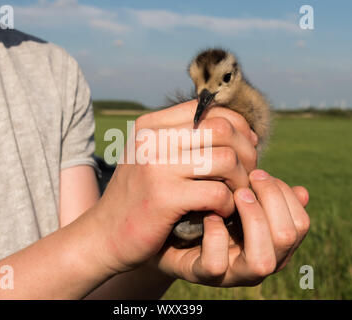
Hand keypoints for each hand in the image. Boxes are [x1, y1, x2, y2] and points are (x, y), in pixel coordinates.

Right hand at [88, 100, 256, 274]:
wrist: (104, 235)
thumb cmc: (138, 197)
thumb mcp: (151, 158)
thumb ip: (183, 140)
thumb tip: (238, 129)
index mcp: (150, 126)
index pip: (209, 109)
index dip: (237, 127)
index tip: (245, 149)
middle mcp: (151, 140)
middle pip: (222, 129)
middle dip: (246, 152)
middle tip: (247, 174)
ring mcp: (156, 167)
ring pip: (226, 159)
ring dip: (241, 180)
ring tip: (237, 194)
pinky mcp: (163, 197)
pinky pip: (217, 193)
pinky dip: (228, 204)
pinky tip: (221, 211)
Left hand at [155, 170, 309, 286]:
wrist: (171, 235)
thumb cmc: (211, 214)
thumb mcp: (240, 202)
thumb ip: (267, 198)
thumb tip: (303, 191)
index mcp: (274, 245)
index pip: (300, 224)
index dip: (284, 194)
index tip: (259, 172)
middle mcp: (259, 264)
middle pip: (286, 237)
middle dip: (270, 199)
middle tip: (250, 176)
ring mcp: (233, 274)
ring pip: (262, 261)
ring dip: (252, 218)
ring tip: (234, 193)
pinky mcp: (203, 275)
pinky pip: (218, 262)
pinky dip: (216, 234)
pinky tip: (208, 214)